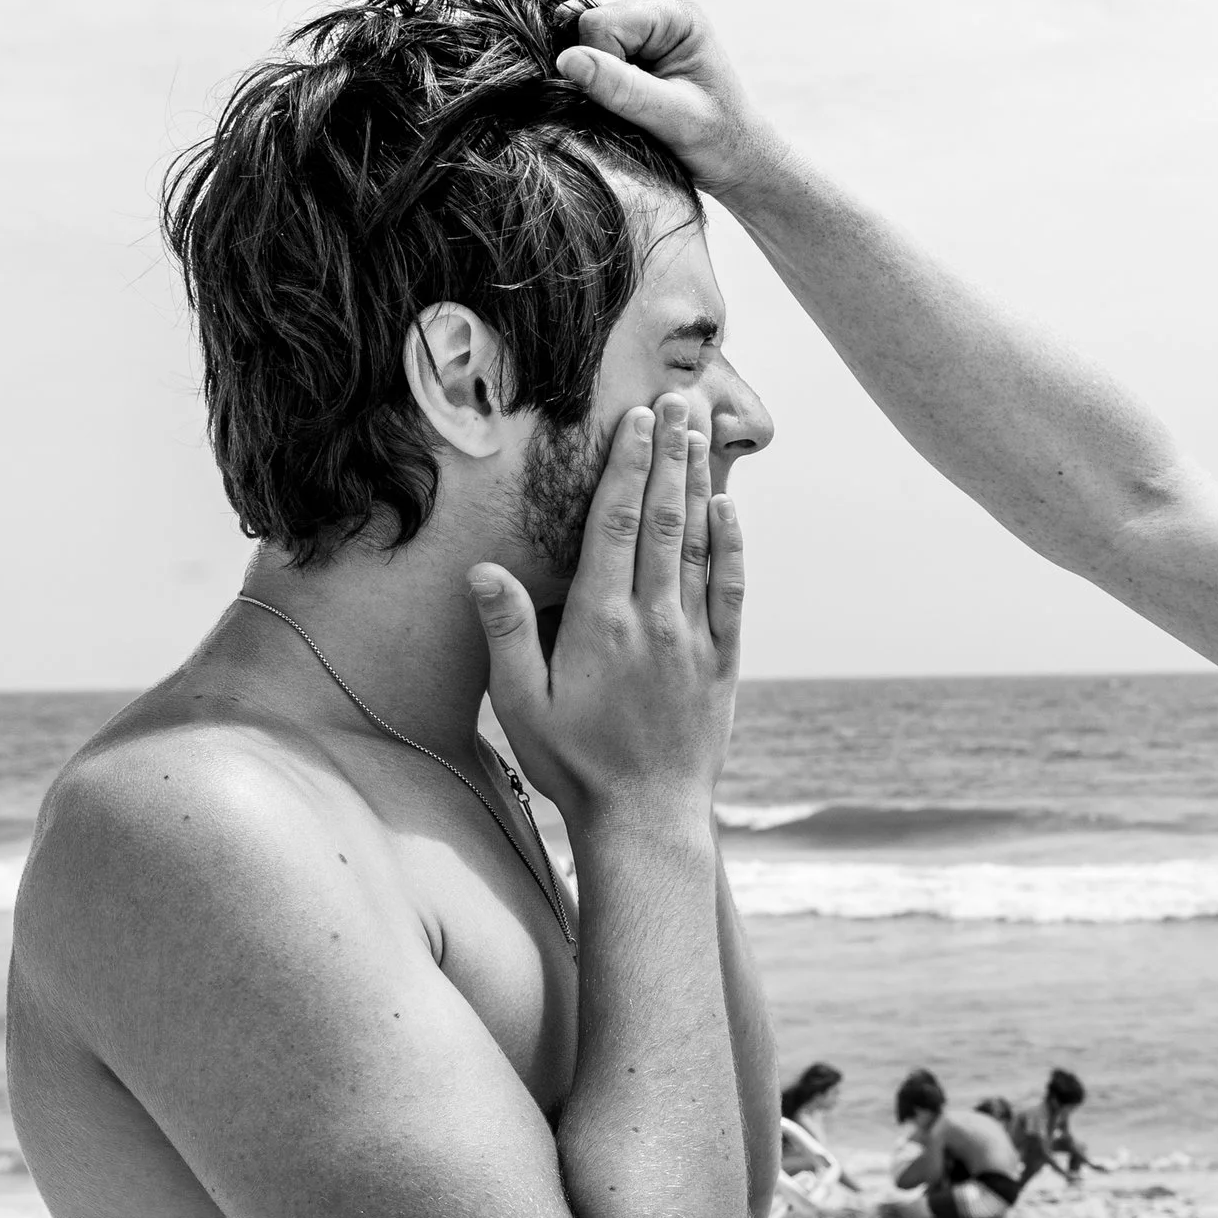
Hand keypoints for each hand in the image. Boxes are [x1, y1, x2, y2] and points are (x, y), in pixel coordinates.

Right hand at [469, 395, 745, 829]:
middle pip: (665, 518)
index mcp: (601, 622)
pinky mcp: (723, 660)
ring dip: (702, 482)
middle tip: (678, 400)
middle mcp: (654, 619)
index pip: (617, 524)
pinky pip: (732, 589)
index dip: (628, 466)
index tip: (636, 420)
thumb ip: (506, 634)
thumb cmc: (574, 765)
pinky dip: (733, 544)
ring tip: (703, 431)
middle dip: (670, 454)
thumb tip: (484, 569)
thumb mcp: (521, 706)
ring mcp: (694, 637)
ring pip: (701, 543)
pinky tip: (729, 507)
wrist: (647, 817)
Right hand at [557, 0, 787, 201]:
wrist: (737, 159)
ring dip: (597, 75)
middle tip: (635, 105)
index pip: (600, 23)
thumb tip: (567, 60)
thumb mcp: (672, 120)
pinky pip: (589, 50)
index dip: (602, 66)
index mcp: (676, 11)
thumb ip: (622, 89)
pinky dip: (597, 77)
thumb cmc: (717, 141)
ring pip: (582, 37)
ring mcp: (643, 19)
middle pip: (587, 24)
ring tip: (634, 103)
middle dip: (598, 69)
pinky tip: (625, 98)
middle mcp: (657, 3)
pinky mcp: (633, 40)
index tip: (634, 103)